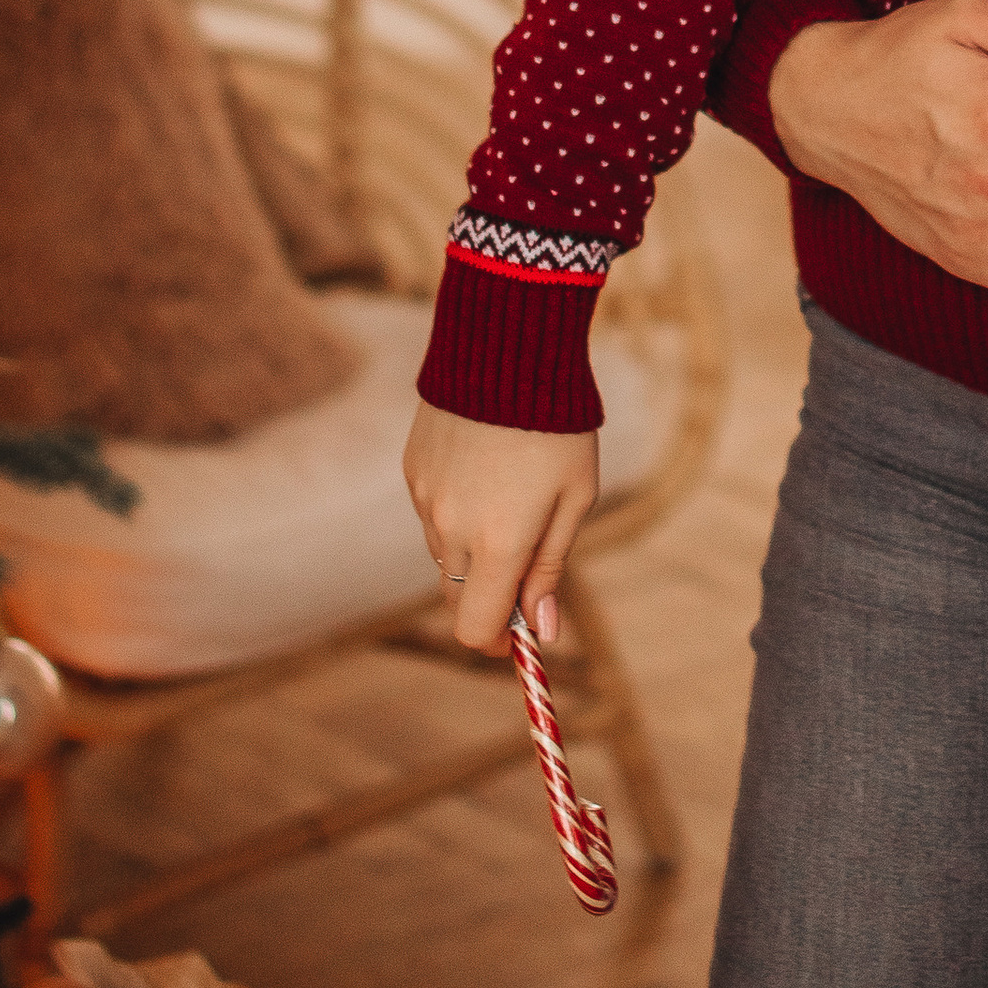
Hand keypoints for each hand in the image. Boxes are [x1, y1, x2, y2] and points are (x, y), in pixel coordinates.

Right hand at [403, 400, 600, 655]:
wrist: (508, 347)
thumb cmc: (558, 425)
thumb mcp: (574, 497)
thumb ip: (550, 569)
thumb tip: (541, 631)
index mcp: (497, 543)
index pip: (475, 628)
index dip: (498, 640)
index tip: (521, 633)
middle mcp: (451, 529)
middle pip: (456, 598)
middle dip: (487, 596)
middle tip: (525, 566)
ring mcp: (426, 499)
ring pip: (444, 555)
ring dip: (472, 551)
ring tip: (511, 497)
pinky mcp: (413, 470)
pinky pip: (432, 513)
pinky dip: (456, 511)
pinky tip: (484, 470)